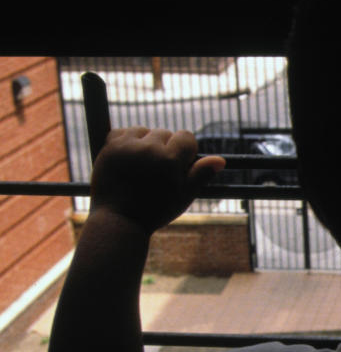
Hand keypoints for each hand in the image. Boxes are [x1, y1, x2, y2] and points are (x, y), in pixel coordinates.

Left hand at [90, 127, 224, 233]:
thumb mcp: (183, 196)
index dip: (186, 152)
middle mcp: (149, 148)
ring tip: (143, 165)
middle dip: (166, 148)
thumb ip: (201, 174)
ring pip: (144, 131)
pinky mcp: (109, 146)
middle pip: (165, 133)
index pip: (186, 137)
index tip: (179, 167)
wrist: (119, 220)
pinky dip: (128, 141)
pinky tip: (130, 159)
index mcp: (170, 159)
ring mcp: (127, 145)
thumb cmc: (155, 211)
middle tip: (158, 171)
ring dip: (146, 142)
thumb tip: (220, 160)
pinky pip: (124, 132)